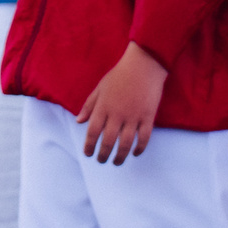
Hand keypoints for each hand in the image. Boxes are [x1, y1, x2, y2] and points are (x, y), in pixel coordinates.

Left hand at [76, 43, 167, 164]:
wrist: (144, 65)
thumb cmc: (119, 75)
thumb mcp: (100, 88)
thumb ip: (89, 106)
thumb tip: (79, 121)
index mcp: (103, 106)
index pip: (92, 132)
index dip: (89, 146)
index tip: (88, 154)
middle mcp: (117, 114)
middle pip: (108, 141)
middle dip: (103, 155)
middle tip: (101, 161)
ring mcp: (133, 116)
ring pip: (125, 144)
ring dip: (120, 156)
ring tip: (116, 162)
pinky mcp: (148, 117)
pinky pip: (144, 138)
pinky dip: (139, 148)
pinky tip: (135, 153)